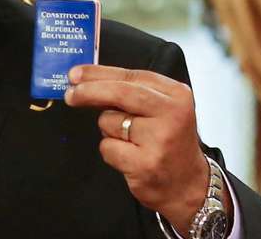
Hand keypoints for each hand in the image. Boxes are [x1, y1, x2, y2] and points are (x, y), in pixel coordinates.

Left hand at [64, 64, 230, 234]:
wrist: (189, 185)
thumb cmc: (168, 141)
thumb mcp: (161, 109)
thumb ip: (130, 92)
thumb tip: (85, 80)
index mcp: (176, 95)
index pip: (130, 76)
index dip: (97, 73)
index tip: (75, 74)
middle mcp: (172, 114)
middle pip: (119, 93)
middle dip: (88, 91)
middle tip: (70, 94)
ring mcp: (160, 140)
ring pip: (109, 121)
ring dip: (108, 130)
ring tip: (131, 141)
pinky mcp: (146, 164)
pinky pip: (108, 147)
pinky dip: (111, 151)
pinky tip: (130, 157)